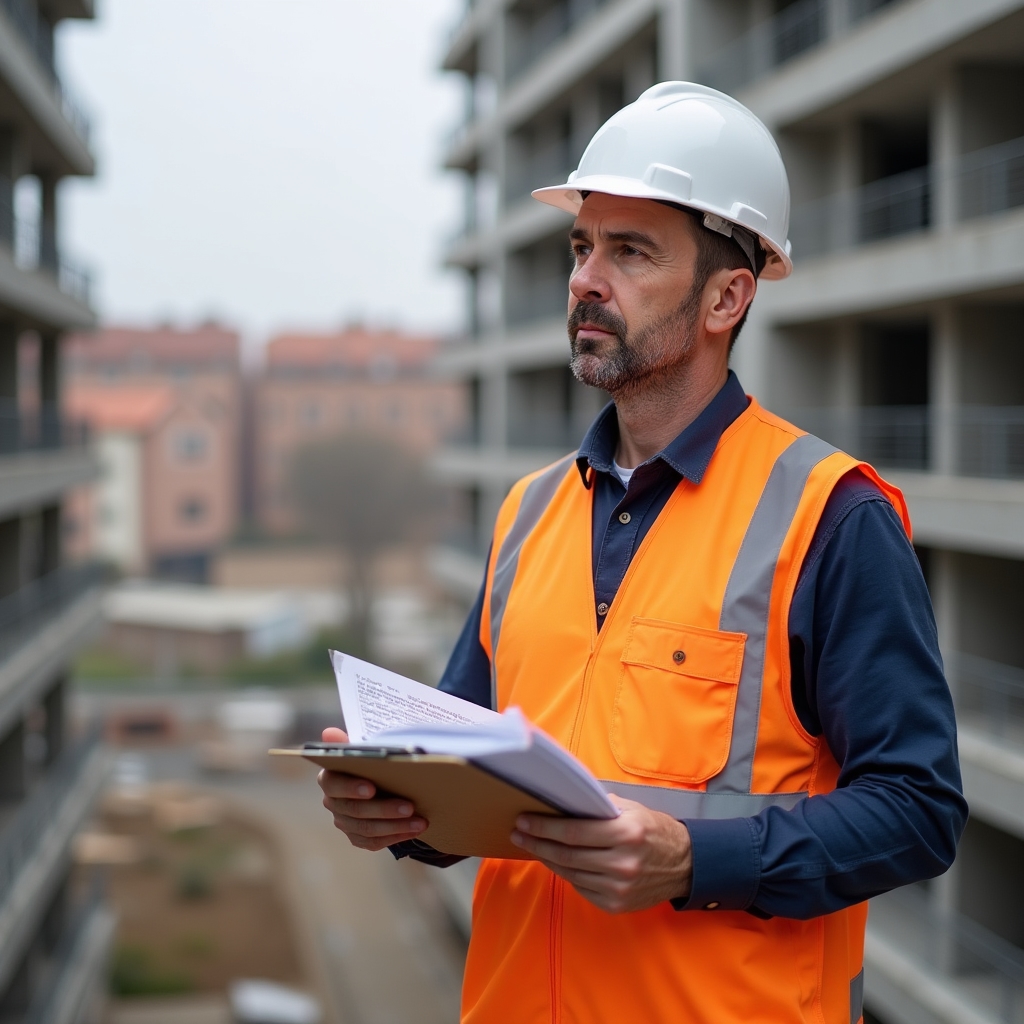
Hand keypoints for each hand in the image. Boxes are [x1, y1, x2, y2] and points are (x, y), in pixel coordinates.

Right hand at [317, 727, 427, 850]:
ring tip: (420, 821)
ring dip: (396, 826)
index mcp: (330, 778)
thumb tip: (329, 732)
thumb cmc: (370, 763)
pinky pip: (374, 842)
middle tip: (409, 806)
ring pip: (367, 829)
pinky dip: (395, 837)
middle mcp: (333, 803)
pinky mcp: (357, 837)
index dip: (351, 787)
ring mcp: (344, 822)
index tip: (372, 788)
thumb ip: (346, 744)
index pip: (334, 785)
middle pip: (355, 810)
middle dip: (384, 809)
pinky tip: (414, 831)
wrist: (378, 781)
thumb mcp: (361, 750)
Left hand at [510, 795, 691, 913]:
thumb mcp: (631, 809)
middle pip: (566, 855)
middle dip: (537, 842)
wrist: (685, 865)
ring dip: (547, 859)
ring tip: (532, 846)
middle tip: (518, 833)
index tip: (523, 820)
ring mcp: (618, 887)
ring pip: (570, 873)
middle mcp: (622, 863)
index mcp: (625, 834)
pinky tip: (556, 862)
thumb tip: (563, 801)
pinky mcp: (616, 904)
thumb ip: (598, 806)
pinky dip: (566, 874)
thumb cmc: (654, 829)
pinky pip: (581, 888)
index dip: (544, 827)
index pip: (573, 831)